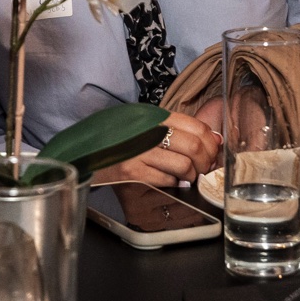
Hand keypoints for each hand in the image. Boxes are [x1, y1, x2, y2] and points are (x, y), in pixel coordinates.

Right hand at [91, 111, 222, 186]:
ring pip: (184, 166)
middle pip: (194, 147)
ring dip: (191, 175)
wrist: (85, 152)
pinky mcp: (132, 173)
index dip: (210, 142)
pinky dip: (174, 184)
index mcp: (153, 116)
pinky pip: (167, 181)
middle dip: (205, 161)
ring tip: (186, 177)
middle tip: (204, 168)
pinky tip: (168, 181)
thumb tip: (214, 139)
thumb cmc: (120, 139)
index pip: (196, 126)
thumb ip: (178, 128)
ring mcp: (139, 152)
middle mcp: (146, 131)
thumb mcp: (146, 124)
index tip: (212, 151)